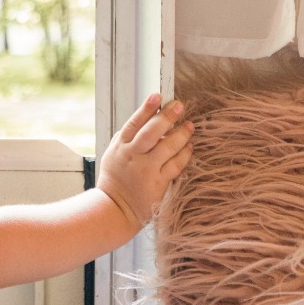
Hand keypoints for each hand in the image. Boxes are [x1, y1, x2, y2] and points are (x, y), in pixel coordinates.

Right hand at [97, 94, 193, 228]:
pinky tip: (189, 147)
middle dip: (166, 117)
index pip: (134, 123)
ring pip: (167, 147)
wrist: (115, 208)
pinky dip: (184, 154)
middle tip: (179, 106)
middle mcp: (133, 156)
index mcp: (120, 147)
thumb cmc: (116, 179)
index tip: (158, 96)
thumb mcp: (114, 154)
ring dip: (181, 134)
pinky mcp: (158, 183)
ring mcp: (146, 170)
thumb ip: (128, 138)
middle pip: (151, 132)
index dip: (146, 108)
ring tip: (189, 125)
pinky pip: (175, 165)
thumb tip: (148, 119)